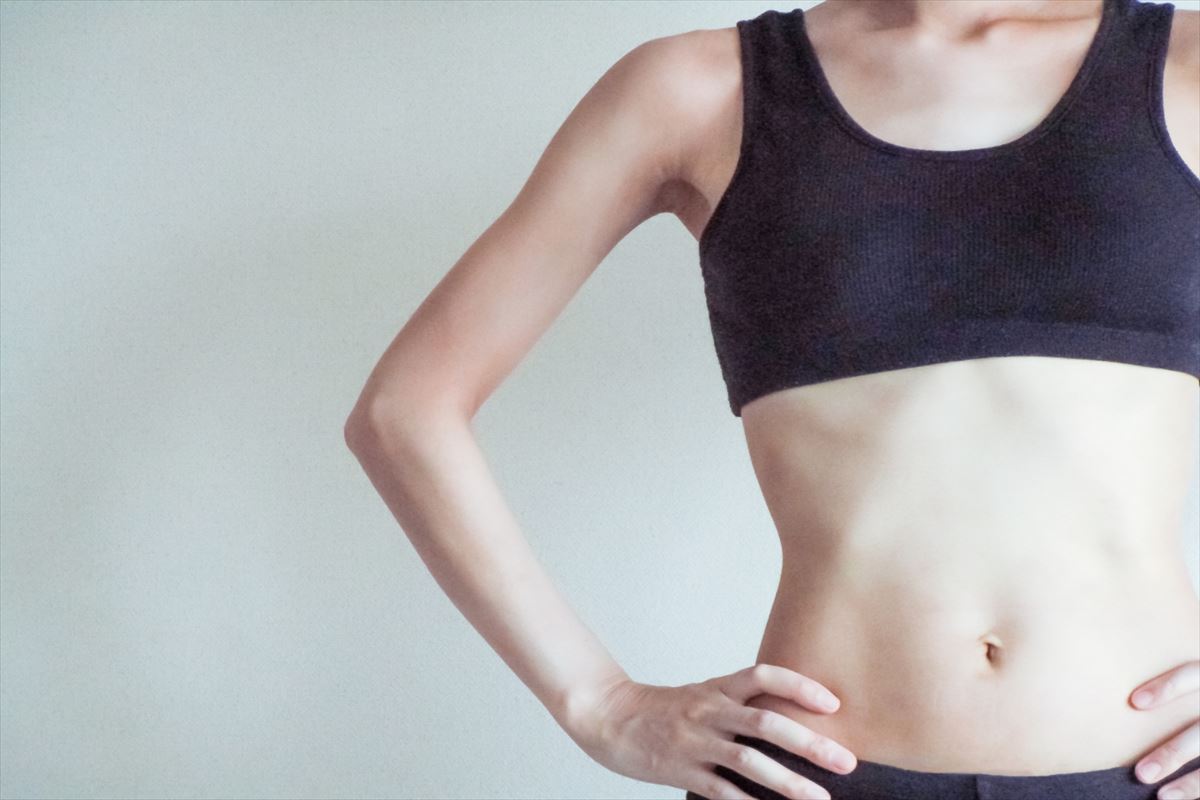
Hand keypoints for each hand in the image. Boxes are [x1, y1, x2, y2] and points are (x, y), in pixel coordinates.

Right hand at [564, 663, 856, 799]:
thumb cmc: (664, 710)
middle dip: (810, 743)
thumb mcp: (703, 695)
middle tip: (846, 761)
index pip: (763, 676)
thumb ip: (740, 703)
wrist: (610, 716)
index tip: (833, 704)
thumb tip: (791, 720)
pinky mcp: (681, 771)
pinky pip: (721, 791)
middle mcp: (709, 711)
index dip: (800, 687)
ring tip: (819, 798)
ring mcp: (695, 742)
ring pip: (748, 760)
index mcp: (717, 689)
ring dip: (788, 781)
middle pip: (765, 722)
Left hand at [1130, 659, 1199, 799]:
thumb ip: (1167, 679)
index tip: (1134, 702)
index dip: (1168, 686)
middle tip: (1141, 774)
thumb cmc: (1191, 695)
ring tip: (1162, 797)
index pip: (1195, 674)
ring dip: (1191, 783)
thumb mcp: (1190, 683)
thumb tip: (1108, 682)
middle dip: (1175, 752)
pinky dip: (1198, 788)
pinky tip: (1177, 799)